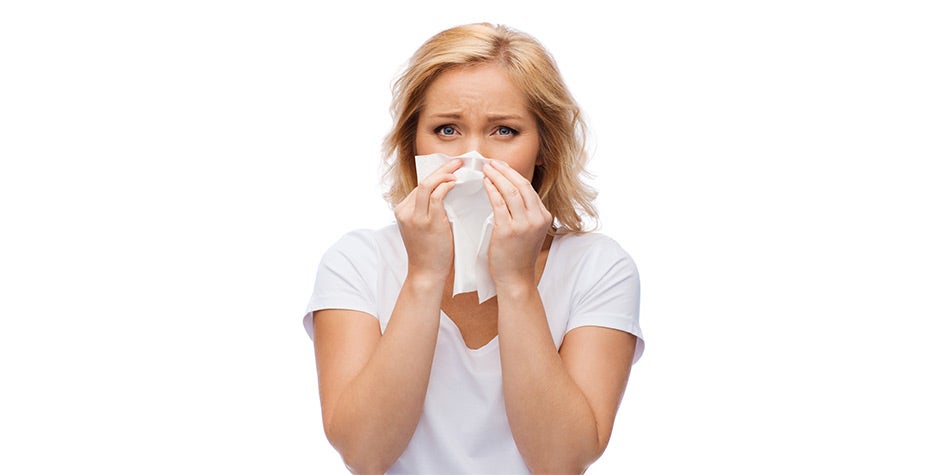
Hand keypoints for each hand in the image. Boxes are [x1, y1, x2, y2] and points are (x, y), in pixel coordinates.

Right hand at [394, 158, 461, 281]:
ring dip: (445, 174)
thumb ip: (429, 210)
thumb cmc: (429, 251)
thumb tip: (446, 191)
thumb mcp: (423, 226)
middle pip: (423, 181)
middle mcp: (405, 211)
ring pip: (428, 185)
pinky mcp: (428, 222)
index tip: (451, 167)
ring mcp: (415, 217)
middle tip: (458, 162)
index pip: (420, 185)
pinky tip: (456, 183)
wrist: (426, 273)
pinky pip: (437, 196)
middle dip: (442, 169)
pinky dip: (447, 186)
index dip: (436, 174)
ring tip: (459, 169)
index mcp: (403, 210)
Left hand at [482, 160, 552, 286]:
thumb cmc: (518, 254)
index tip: (501, 166)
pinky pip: (499, 204)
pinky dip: (491, 190)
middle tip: (491, 163)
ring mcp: (524, 225)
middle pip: (521, 185)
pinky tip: (485, 184)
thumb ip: (526, 212)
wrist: (516, 277)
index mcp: (544, 216)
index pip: (528, 188)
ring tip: (486, 169)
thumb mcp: (530, 230)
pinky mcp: (508, 230)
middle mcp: (536, 218)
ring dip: (496, 177)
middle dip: (505, 170)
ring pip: (510, 191)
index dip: (513, 174)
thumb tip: (512, 191)